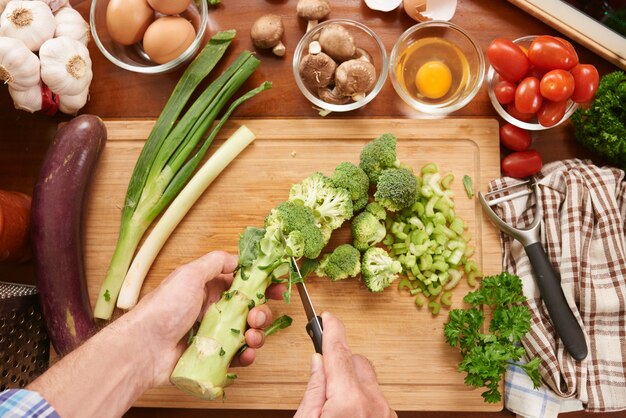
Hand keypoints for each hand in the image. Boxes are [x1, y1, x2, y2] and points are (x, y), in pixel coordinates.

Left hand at [122, 251, 283, 385]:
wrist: (144, 348)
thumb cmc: (163, 309)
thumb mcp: (189, 274)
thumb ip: (215, 262)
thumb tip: (237, 258)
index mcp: (206, 288)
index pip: (240, 282)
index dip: (260, 283)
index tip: (276, 284)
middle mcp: (211, 309)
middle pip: (247, 307)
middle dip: (260, 310)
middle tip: (258, 314)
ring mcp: (212, 334)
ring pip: (245, 331)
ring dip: (256, 332)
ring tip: (251, 334)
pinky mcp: (211, 356)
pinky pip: (236, 355)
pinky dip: (247, 354)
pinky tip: (247, 352)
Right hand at [294, 312, 396, 417]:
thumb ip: (313, 390)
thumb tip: (318, 362)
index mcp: (350, 400)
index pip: (338, 353)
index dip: (331, 331)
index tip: (328, 317)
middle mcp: (373, 403)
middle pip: (356, 362)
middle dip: (339, 365)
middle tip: (322, 383)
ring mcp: (384, 412)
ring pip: (367, 379)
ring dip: (350, 384)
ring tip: (335, 407)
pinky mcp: (389, 417)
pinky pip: (374, 396)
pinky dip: (361, 399)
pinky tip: (348, 413)